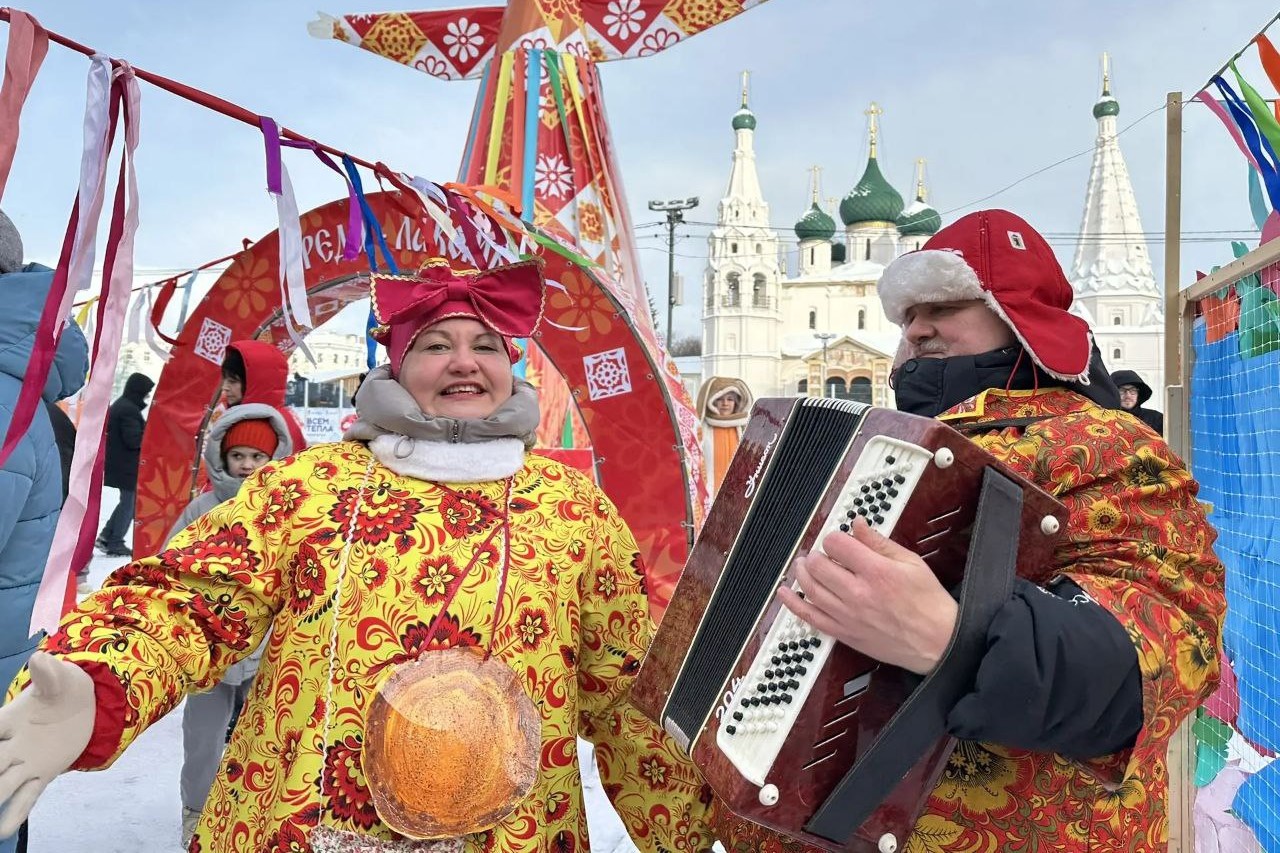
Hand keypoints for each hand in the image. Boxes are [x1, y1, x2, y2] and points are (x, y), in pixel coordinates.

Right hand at [0, 652, 95, 835]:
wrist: (85, 704)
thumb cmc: (64, 688)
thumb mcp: (60, 678)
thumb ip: (48, 673)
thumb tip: (40, 658)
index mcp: (9, 719)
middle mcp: (11, 745)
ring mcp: (24, 763)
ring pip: (2, 786)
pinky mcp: (42, 774)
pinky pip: (26, 798)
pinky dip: (15, 815)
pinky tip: (3, 833)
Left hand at [777, 518, 958, 674]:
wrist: (937, 642)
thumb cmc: (927, 603)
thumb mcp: (910, 562)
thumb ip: (878, 542)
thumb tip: (857, 524)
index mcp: (876, 571)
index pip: (836, 544)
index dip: (834, 538)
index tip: (838, 540)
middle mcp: (858, 593)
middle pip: (818, 565)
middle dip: (815, 554)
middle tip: (819, 553)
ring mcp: (848, 615)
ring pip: (809, 588)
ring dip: (800, 572)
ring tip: (802, 565)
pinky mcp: (843, 633)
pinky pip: (810, 617)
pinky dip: (793, 604)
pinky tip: (784, 593)